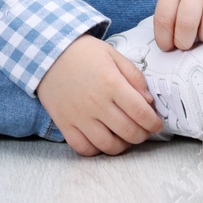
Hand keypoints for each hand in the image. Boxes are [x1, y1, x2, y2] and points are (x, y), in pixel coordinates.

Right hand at [35, 34, 163, 155]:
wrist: (47, 52)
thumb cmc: (82, 52)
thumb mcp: (113, 54)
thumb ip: (134, 76)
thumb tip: (148, 101)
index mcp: (111, 83)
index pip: (141, 113)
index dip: (154, 123)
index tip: (156, 124)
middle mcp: (96, 103)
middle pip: (129, 132)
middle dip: (142, 135)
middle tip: (142, 130)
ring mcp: (79, 116)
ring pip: (108, 145)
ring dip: (122, 145)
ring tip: (124, 137)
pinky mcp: (64, 123)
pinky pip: (83, 148)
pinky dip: (96, 150)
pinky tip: (101, 139)